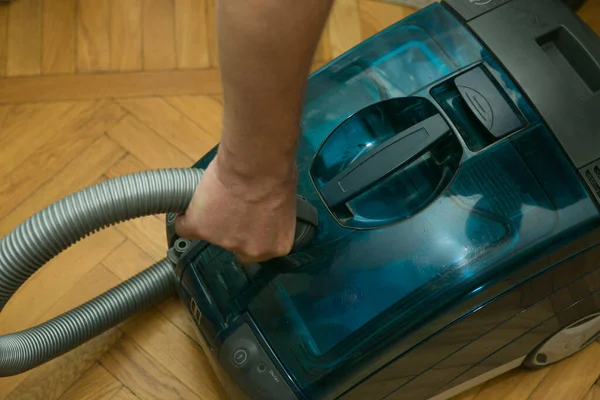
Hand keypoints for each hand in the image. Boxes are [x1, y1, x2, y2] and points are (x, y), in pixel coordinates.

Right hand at [174, 152, 297, 263]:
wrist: (255, 163)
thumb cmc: (276, 172)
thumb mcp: (284, 201)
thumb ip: (273, 217)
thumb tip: (264, 212)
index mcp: (276, 244)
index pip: (259, 248)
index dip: (251, 231)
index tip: (246, 220)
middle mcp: (251, 250)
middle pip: (235, 246)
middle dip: (233, 229)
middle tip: (232, 207)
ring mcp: (224, 242)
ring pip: (210, 236)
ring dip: (212, 220)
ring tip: (218, 195)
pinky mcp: (200, 229)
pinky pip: (185, 228)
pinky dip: (185, 219)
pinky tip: (187, 209)